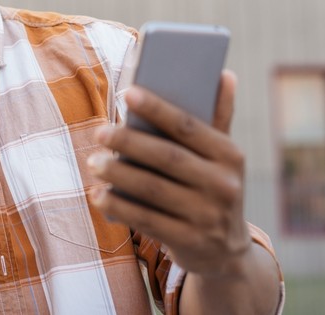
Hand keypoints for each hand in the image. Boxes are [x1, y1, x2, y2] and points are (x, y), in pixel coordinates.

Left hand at [87, 70, 251, 276]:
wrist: (228, 251)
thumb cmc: (213, 187)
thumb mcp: (222, 157)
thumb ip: (219, 117)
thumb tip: (225, 73)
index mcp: (230, 155)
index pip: (188, 126)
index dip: (157, 108)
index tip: (127, 92)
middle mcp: (223, 185)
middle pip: (167, 157)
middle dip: (129, 142)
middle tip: (99, 132)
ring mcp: (207, 216)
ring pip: (153, 190)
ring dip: (118, 175)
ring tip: (94, 162)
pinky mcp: (189, 242)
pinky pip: (146, 220)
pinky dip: (119, 207)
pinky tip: (98, 195)